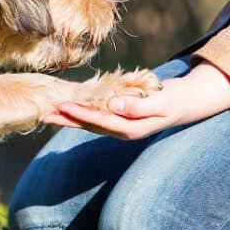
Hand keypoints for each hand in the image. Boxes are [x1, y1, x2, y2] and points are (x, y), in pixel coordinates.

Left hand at [42, 63, 229, 139]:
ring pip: (89, 121)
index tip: (63, 106)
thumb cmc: (175, 100)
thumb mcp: (160, 102)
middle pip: (88, 125)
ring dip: (69, 117)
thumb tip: (114, 106)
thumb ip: (137, 106)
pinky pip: (95, 114)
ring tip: (48, 112)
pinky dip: (80, 111)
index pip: (100, 122)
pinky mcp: (118, 115)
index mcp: (131, 129)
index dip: (81, 114)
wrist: (186, 101)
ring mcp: (120, 124)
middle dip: (66, 119)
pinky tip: (67, 108)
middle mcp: (122, 129)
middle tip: (43, 113)